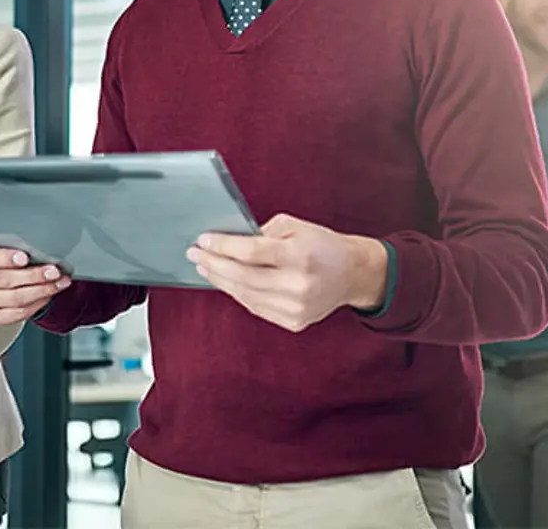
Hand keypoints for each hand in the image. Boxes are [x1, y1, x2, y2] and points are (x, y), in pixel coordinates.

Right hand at [0, 243, 70, 324]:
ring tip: (58, 282)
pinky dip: (38, 304)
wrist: (9, 273)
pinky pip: (18, 313)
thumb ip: (21, 243)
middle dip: (33, 276)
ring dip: (41, 291)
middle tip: (54, 271)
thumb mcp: (13, 243)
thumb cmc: (12, 256)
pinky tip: (49, 294)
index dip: (6, 258)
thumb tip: (43, 244)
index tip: (25, 257)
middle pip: (4, 280)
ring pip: (14, 299)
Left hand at [187, 214, 388, 332]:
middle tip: (195, 254)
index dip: (222, 246)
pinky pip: (255, 307)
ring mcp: (296, 306)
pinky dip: (237, 293)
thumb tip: (228, 241)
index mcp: (299, 255)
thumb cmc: (322, 245)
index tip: (203, 240)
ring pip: (245, 295)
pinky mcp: (294, 321)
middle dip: (213, 264)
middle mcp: (298, 284)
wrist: (352, 274)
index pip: (251, 252)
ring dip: (220, 280)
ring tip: (205, 267)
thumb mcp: (295, 226)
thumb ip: (262, 231)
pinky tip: (226, 282)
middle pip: (243, 276)